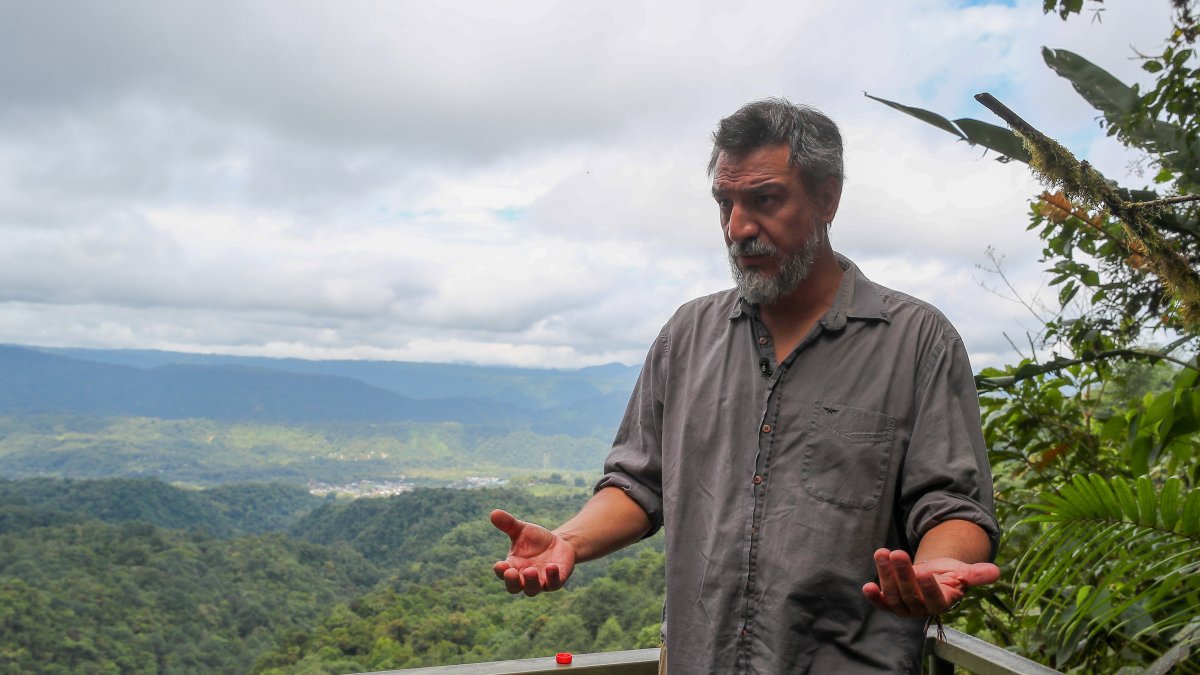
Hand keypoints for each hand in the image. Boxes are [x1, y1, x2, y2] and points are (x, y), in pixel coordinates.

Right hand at [490, 509, 576, 596]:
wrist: (558, 544)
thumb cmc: (535, 540)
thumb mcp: (521, 530)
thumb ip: (508, 524)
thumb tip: (493, 512)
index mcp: (512, 566)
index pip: (502, 573)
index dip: (501, 571)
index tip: (500, 565)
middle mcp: (524, 578)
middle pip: (514, 587)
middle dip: (512, 581)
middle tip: (511, 573)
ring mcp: (540, 582)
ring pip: (532, 590)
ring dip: (531, 582)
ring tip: (531, 570)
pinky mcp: (556, 581)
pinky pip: (553, 584)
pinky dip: (552, 577)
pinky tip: (552, 566)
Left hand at [862, 548, 999, 617]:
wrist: (933, 575)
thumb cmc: (950, 574)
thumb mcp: (964, 571)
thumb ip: (977, 574)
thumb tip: (995, 571)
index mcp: (942, 603)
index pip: (935, 599)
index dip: (928, 587)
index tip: (924, 572)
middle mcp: (922, 609)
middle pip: (910, 594)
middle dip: (903, 573)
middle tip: (898, 553)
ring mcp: (904, 608)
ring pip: (893, 595)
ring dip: (886, 574)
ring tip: (882, 552)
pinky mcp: (890, 603)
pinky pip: (881, 604)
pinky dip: (873, 597)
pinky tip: (866, 586)